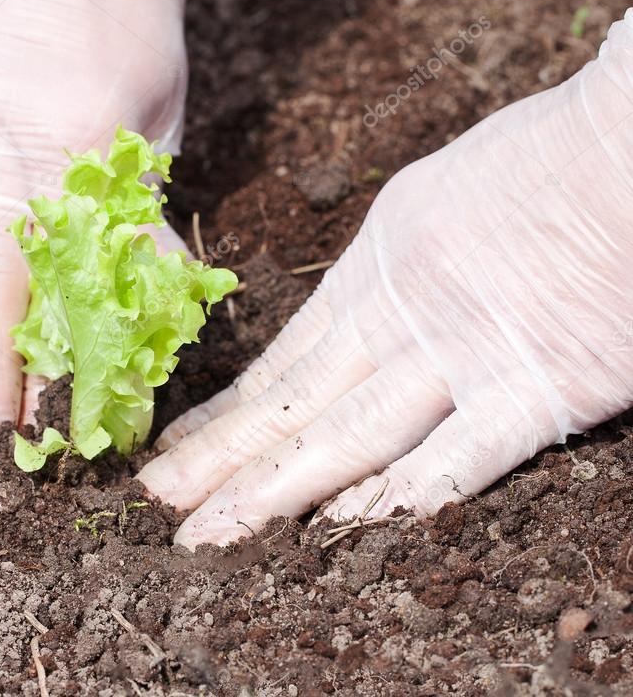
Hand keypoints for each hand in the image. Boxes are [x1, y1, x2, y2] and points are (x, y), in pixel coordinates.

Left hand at [138, 10, 632, 548]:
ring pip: (349, 440)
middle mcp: (400, 316)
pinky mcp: (541, 389)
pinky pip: (458, 461)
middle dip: (220, 466)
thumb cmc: (543, 159)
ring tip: (212, 541)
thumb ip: (388, 268)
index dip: (224, 413)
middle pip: (293, 408)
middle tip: (159, 510)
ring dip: (276, 497)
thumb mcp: (431, 200)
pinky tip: (341, 538)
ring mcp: (463, 356)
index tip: (175, 449)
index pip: (281, 361)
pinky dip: (400, 503)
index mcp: (372, 269)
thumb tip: (359, 317)